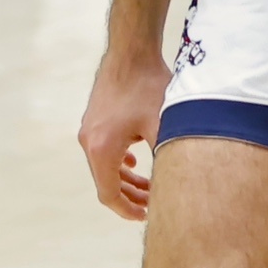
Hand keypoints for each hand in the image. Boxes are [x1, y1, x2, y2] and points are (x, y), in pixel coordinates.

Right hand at [76, 47, 170, 218]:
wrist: (132, 50)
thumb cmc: (148, 86)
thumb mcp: (163, 127)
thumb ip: (166, 159)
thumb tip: (178, 187)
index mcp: (101, 149)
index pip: (109, 194)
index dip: (127, 210)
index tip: (145, 217)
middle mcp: (89, 141)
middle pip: (106, 182)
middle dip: (130, 196)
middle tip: (153, 204)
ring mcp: (89, 129)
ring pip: (106, 166)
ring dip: (126, 179)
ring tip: (149, 186)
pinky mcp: (95, 119)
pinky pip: (104, 150)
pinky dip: (119, 162)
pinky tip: (134, 162)